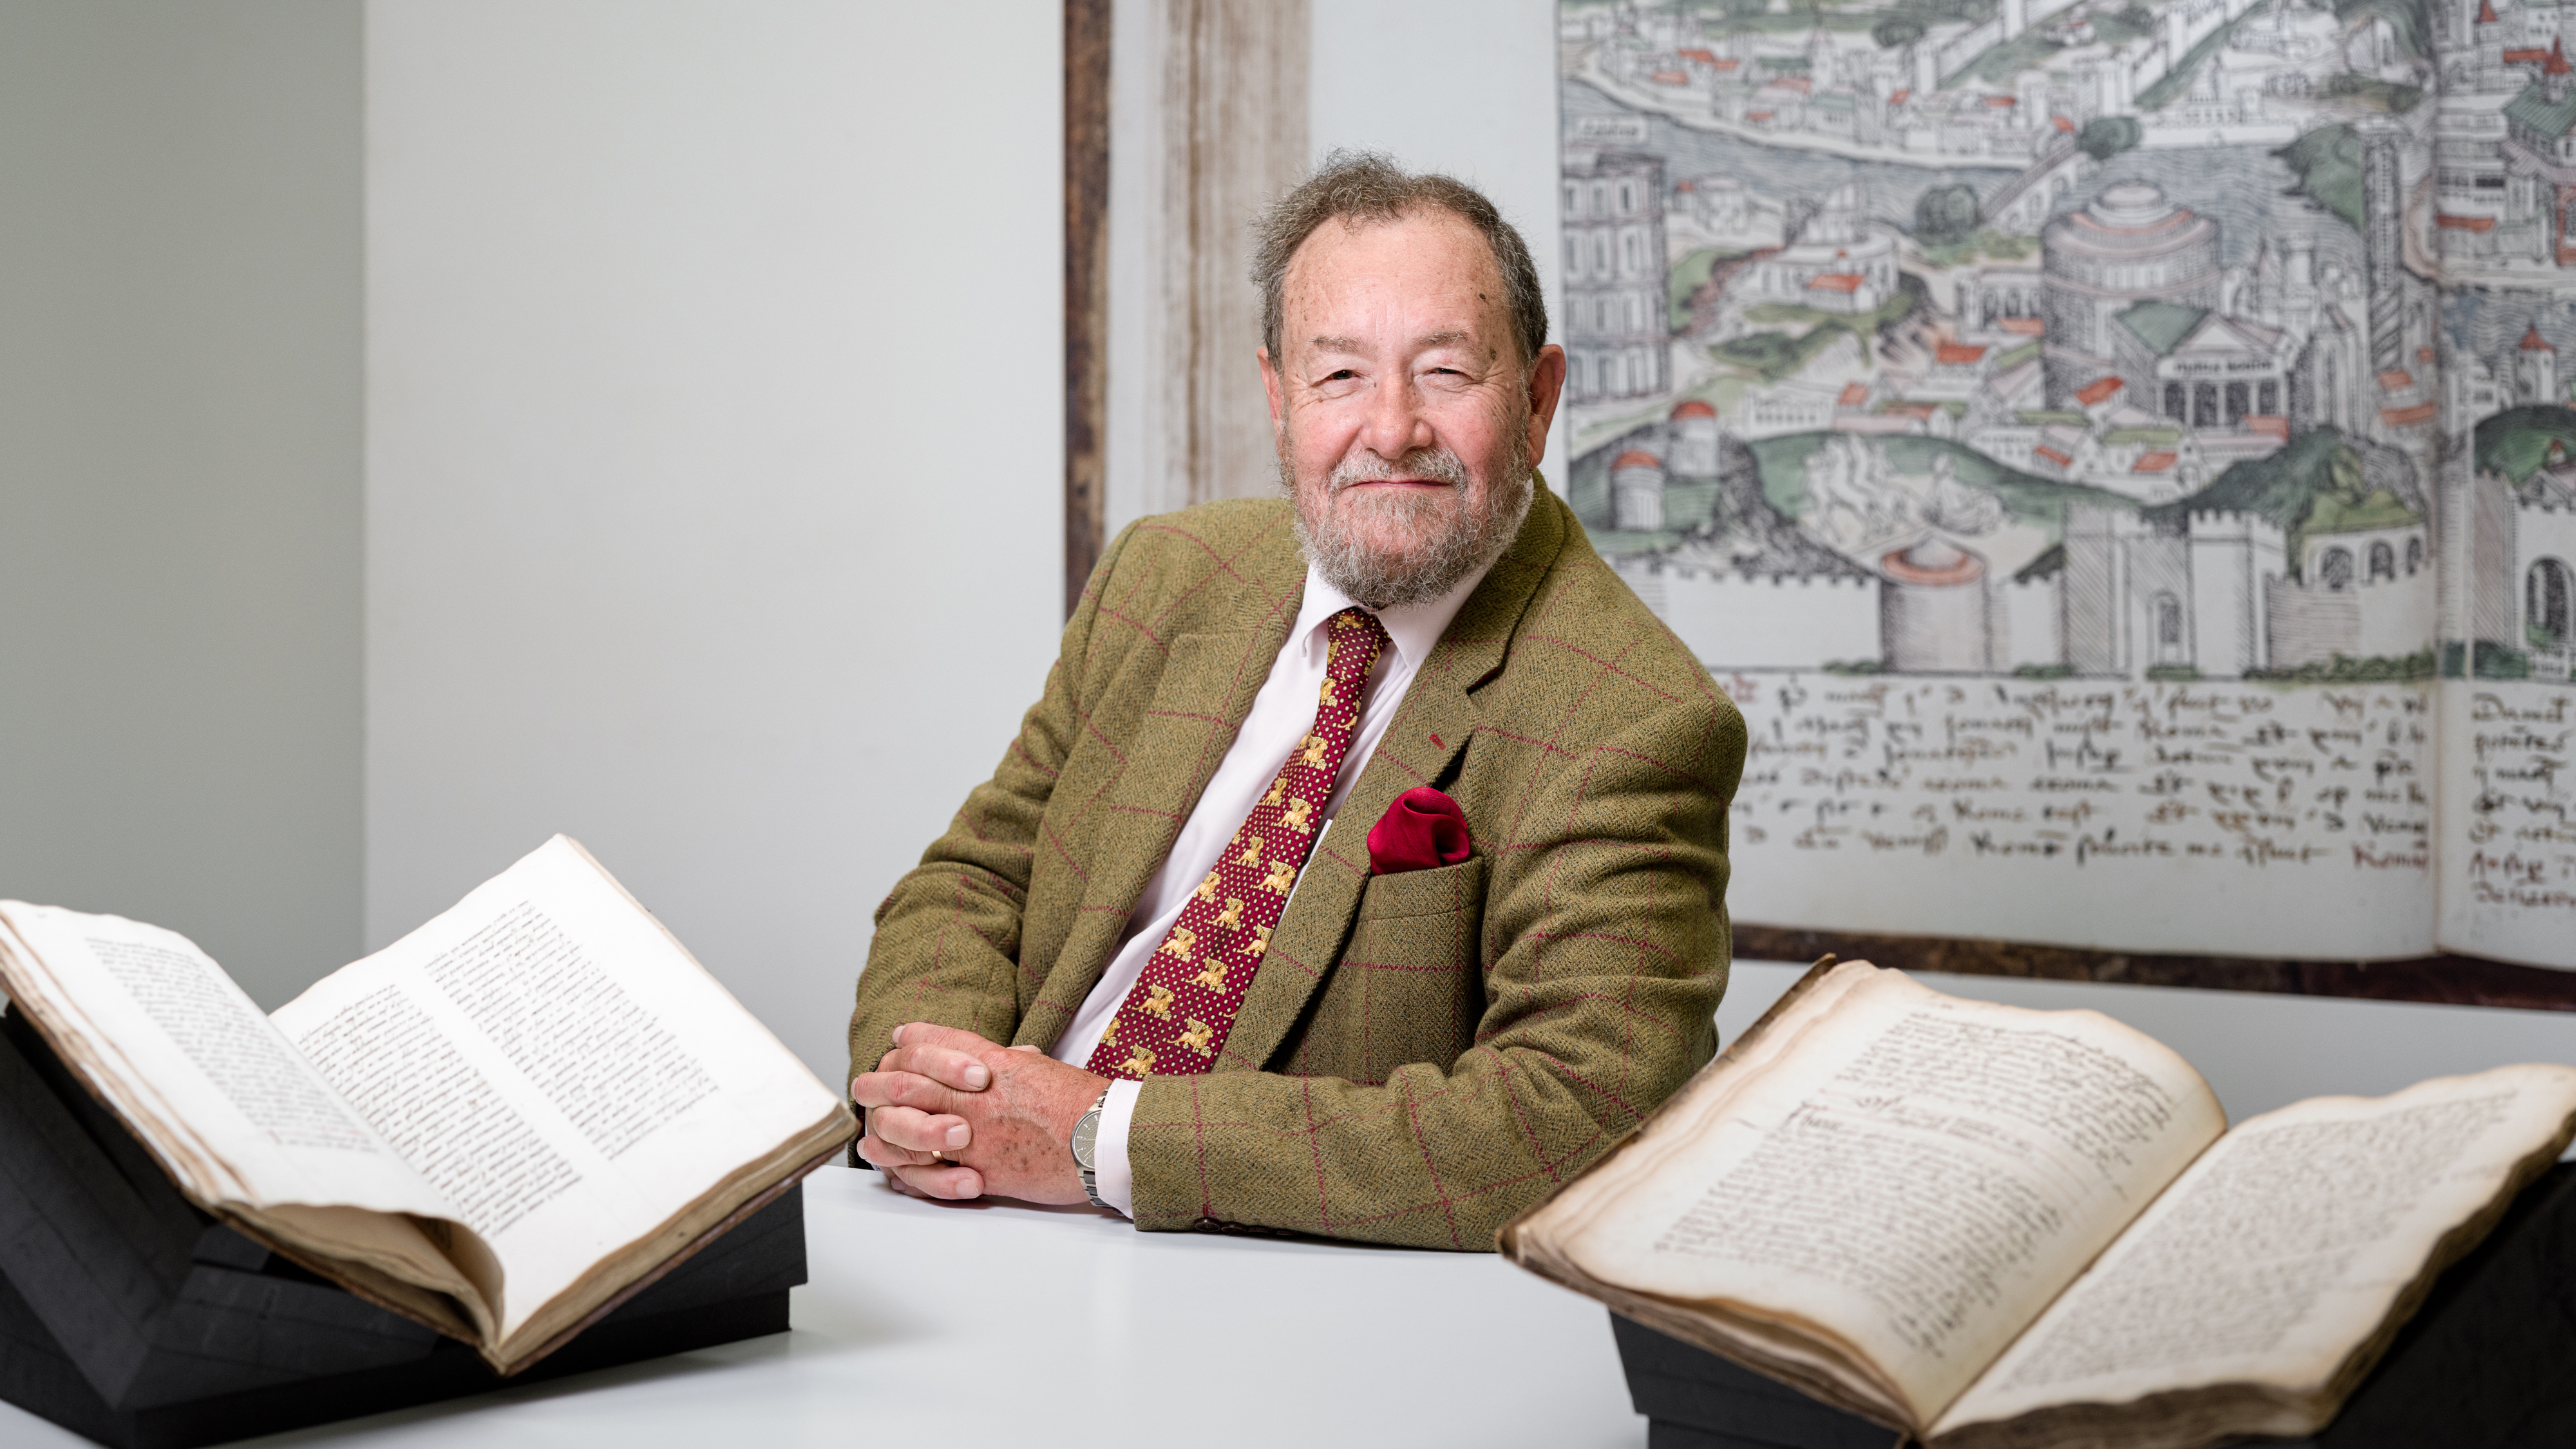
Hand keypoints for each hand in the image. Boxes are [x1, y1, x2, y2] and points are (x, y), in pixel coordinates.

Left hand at [851, 1023, 1108, 1204]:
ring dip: (882, 1124)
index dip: (912, 1040)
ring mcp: (974, 1133)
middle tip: (865, 1084)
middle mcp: (976, 1094)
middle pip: (907, 1081)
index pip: (937, 1042)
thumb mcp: (1049, 1071)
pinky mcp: (979, 1170)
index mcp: (995, 1062)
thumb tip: (1013, 1058)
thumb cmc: (1088, 1105)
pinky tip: (891, 1165)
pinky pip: (928, 1170)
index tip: (899, 1039)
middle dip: (880, 1082)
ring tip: (869, 1126)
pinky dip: (904, 1168)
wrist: (1107, 1140)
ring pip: (907, 1124)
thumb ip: (1020, 1065)